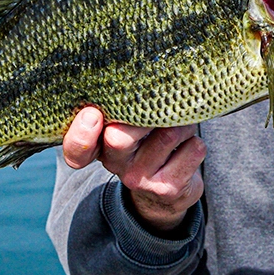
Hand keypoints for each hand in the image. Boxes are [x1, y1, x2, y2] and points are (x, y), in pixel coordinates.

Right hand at [62, 106, 205, 234]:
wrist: (167, 195)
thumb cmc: (148, 146)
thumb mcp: (131, 130)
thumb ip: (128, 110)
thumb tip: (146, 79)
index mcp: (100, 147)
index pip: (77, 149)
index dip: (81, 134)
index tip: (92, 114)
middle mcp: (115, 165)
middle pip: (120, 137)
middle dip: (151, 113)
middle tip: (163, 108)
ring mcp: (140, 180)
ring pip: (169, 134)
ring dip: (184, 125)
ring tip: (181, 129)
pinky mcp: (167, 189)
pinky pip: (193, 149)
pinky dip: (196, 143)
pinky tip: (187, 150)